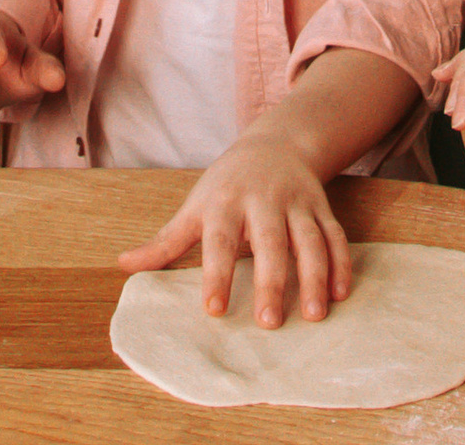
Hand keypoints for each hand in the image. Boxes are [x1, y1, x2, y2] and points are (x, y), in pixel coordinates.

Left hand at [115, 125, 354, 328]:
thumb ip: (165, 241)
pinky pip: (335, 235)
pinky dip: (340, 264)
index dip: (216, 274)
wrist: (275, 143)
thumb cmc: (226, 184)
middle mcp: (262, 201)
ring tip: (314, 315)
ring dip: (314, 276)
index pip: (218, 241)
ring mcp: (296, 203)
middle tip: (268, 322)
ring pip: (308, 239)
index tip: (215, 309)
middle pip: (269, 242)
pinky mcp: (321, 207)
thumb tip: (123, 266)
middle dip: (271, 281)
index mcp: (225, 202)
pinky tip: (340, 294)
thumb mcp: (194, 205)